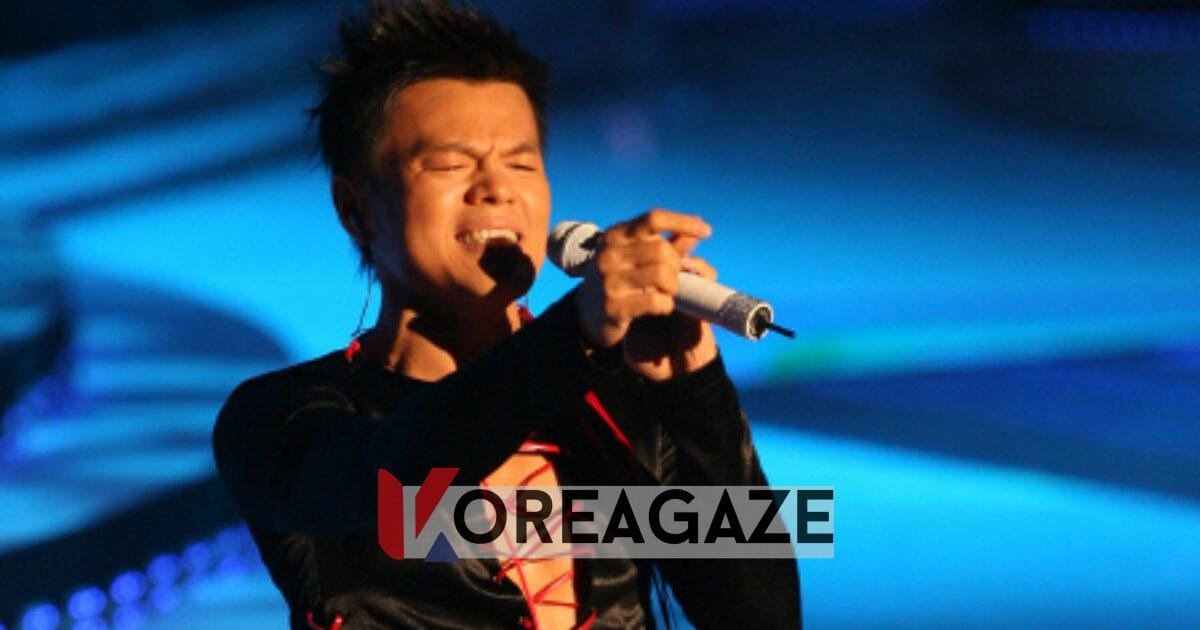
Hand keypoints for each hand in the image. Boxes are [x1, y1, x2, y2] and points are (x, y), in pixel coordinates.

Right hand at [573, 209, 719, 380]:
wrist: (587, 314)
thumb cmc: (620, 279)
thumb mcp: (637, 255)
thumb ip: (668, 243)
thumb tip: (700, 226)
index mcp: (616, 235)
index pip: (653, 219)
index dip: (683, 222)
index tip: (707, 231)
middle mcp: (609, 254)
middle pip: (663, 250)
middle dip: (677, 265)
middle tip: (674, 277)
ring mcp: (608, 280)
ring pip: (662, 275)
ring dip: (673, 286)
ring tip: (668, 292)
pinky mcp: (613, 306)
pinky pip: (656, 301)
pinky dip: (667, 304)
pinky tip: (662, 306)